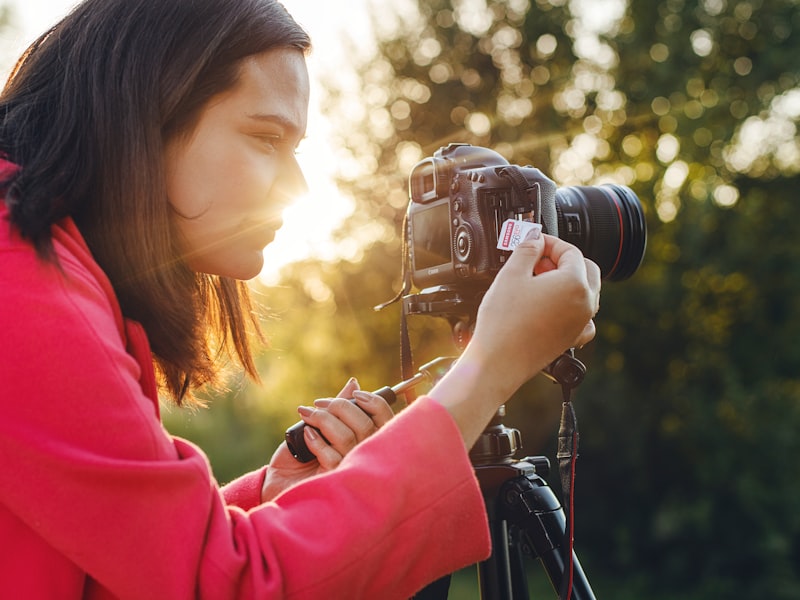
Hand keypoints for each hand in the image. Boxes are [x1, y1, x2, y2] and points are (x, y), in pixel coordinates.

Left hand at [261, 378, 393, 501]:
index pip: (385, 421)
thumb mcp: (320, 425)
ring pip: (347, 438)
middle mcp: (363, 457)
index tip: (356, 395)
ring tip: (307, 415)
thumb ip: (339, 408)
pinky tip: (306, 436)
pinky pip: (332, 457)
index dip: (375, 403)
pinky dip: (317, 441)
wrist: (279, 480)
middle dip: (341, 407)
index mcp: (366, 441)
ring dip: (324, 420)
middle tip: (319, 404)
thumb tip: (354, 384)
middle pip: (366, 426)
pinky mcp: (334, 481)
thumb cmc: (301, 454)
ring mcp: (350, 470)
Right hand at [430, 231, 600, 445]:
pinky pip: (582, 317)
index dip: (549, 242)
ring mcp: (581, 323)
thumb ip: (527, 249)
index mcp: (575, 283)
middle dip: (562, 259)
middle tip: (536, 259)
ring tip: (536, 282)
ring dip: (566, 280)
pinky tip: (549, 306)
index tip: (533, 241)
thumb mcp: (511, 274)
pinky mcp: (572, 338)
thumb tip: (534, 238)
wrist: (498, 362)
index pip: (570, 251)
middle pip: (586, 269)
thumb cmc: (503, 322)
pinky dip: (570, 306)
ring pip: (585, 291)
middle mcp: (586, 303)